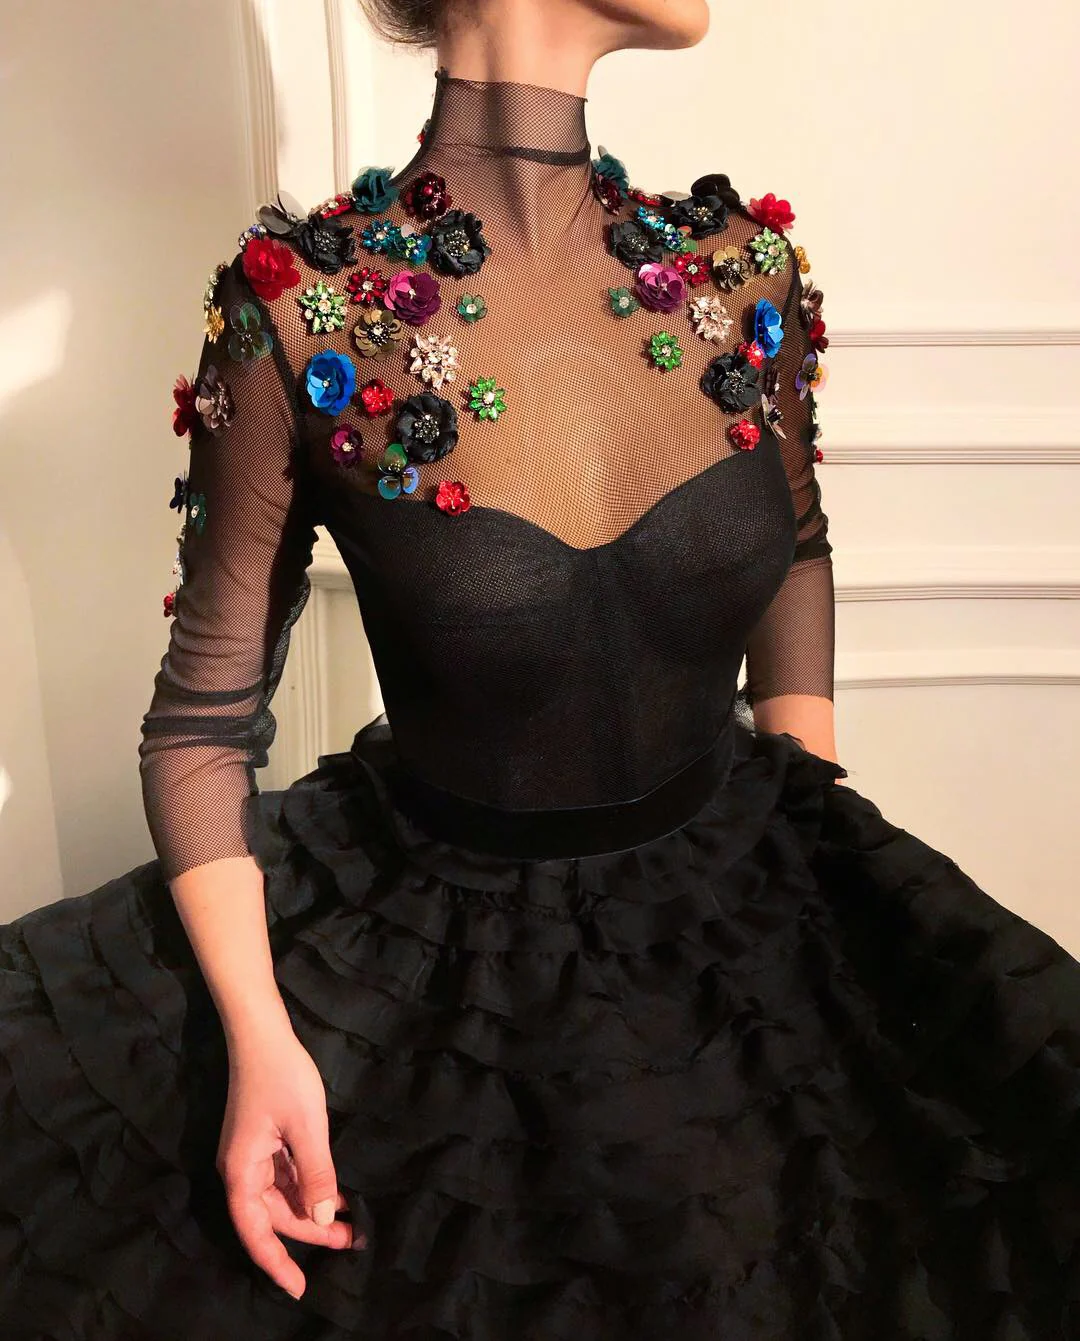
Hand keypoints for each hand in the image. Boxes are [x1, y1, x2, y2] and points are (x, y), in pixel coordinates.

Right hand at [216, 1026, 363, 1299]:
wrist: (262, 1033)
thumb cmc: (282, 1076)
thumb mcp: (307, 1128)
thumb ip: (316, 1175)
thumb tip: (323, 1220)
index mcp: (241, 1173)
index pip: (255, 1232)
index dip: (276, 1263)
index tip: (300, 1288)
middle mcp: (242, 1170)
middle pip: (272, 1216)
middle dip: (309, 1233)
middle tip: (349, 1241)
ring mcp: (252, 1155)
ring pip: (281, 1197)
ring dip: (312, 1210)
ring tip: (349, 1221)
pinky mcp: (264, 1141)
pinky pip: (285, 1177)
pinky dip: (308, 1187)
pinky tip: (335, 1191)